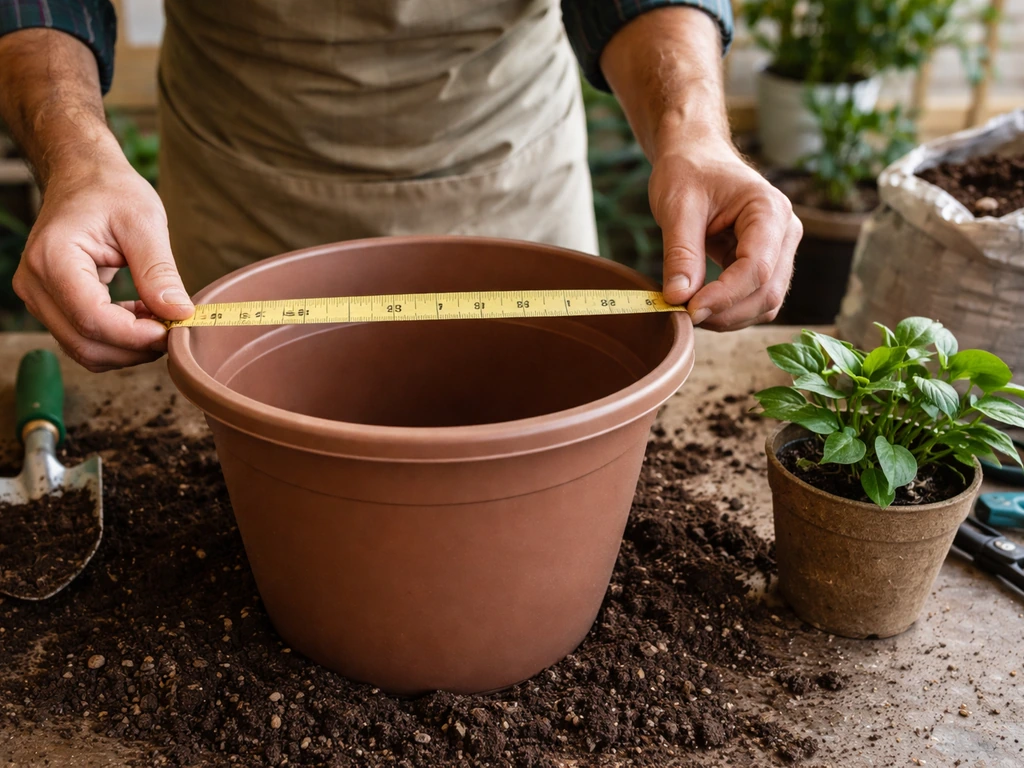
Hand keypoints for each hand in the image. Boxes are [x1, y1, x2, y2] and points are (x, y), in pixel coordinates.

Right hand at [13, 155, 193, 371]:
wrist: (83, 178)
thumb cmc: (111, 191)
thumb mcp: (144, 223)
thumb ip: (159, 271)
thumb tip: (179, 313)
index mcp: (53, 258)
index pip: (92, 319)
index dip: (136, 335)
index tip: (172, 329)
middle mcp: (35, 283)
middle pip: (85, 344)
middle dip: (134, 348)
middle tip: (173, 330)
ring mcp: (37, 297)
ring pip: (84, 349)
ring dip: (127, 348)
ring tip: (159, 320)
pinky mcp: (49, 304)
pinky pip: (83, 339)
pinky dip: (116, 340)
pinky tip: (142, 318)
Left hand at [649, 131, 800, 330]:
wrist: (695, 157)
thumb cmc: (688, 172)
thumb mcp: (677, 206)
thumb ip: (680, 253)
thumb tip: (678, 298)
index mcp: (770, 210)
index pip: (757, 267)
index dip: (724, 296)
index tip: (688, 309)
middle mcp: (785, 232)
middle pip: (768, 292)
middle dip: (726, 313)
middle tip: (683, 315)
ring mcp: (779, 250)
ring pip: (765, 303)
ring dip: (728, 317)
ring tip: (688, 310)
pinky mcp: (765, 264)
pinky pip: (754, 299)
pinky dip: (728, 310)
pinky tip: (698, 304)